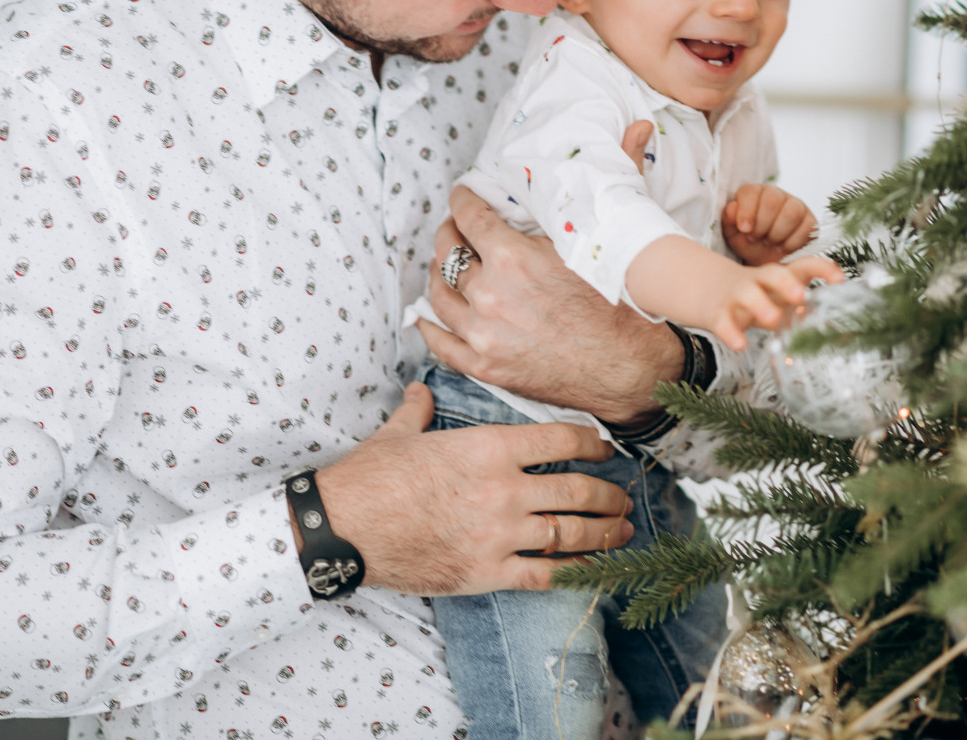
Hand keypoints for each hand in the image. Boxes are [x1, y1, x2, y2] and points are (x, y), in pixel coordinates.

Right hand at [314, 383, 633, 594]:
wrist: (342, 527)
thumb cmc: (370, 477)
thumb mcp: (399, 432)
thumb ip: (420, 409)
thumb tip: (420, 391)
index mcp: (488, 447)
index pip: (560, 439)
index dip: (592, 443)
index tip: (605, 449)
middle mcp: (503, 489)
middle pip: (578, 490)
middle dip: (610, 495)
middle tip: (624, 498)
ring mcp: (498, 534)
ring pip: (570, 534)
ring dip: (604, 534)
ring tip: (622, 531)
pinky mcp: (486, 572)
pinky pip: (544, 575)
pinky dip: (575, 574)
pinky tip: (593, 572)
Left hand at [418, 183, 680, 428]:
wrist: (633, 371)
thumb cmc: (626, 305)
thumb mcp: (614, 237)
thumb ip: (617, 176)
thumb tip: (639, 126)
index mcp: (514, 257)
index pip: (469, 215)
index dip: (463, 199)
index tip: (463, 195)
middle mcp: (490, 294)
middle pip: (448, 252)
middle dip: (449, 233)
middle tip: (456, 228)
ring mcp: (483, 334)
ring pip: (438, 294)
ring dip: (439, 274)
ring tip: (446, 265)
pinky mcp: (485, 367)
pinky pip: (440, 343)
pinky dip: (429, 325)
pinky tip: (427, 315)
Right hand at [700, 256, 841, 350]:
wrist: (710, 290)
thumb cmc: (759, 298)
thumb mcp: (783, 300)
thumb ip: (809, 314)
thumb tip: (849, 336)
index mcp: (780, 277)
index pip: (803, 265)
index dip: (822, 269)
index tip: (839, 279)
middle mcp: (760, 281)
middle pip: (774, 274)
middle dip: (787, 283)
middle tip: (801, 296)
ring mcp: (738, 295)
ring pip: (748, 294)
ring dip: (760, 305)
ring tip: (772, 319)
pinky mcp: (719, 313)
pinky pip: (723, 322)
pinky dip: (731, 333)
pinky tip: (741, 345)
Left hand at [722, 183, 823, 266]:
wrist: (769, 263)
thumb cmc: (749, 244)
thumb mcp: (733, 236)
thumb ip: (729, 221)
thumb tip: (732, 207)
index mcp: (754, 194)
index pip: (751, 191)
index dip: (747, 210)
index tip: (744, 229)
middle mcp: (776, 195)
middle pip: (773, 199)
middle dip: (762, 224)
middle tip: (756, 238)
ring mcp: (796, 206)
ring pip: (791, 212)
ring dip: (777, 233)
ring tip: (769, 242)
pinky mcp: (810, 221)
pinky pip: (806, 227)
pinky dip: (792, 242)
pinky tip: (783, 248)